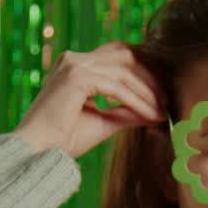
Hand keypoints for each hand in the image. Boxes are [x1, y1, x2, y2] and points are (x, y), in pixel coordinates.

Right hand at [12, 41, 164, 160]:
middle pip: (125, 56)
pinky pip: (117, 87)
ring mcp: (74, 65)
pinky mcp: (76, 77)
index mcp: (76, 65)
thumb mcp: (104, 121)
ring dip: (147, 92)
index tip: (162, 95)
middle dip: (150, 77)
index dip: (144, 72)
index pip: (118, 57)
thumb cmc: (65, 139)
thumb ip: (127, 111)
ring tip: (161, 112)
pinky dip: (137, 101)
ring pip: (124, 71)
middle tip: (167, 100)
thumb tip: (154, 110)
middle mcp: (74, 59)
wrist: (40, 151)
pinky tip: (149, 116)